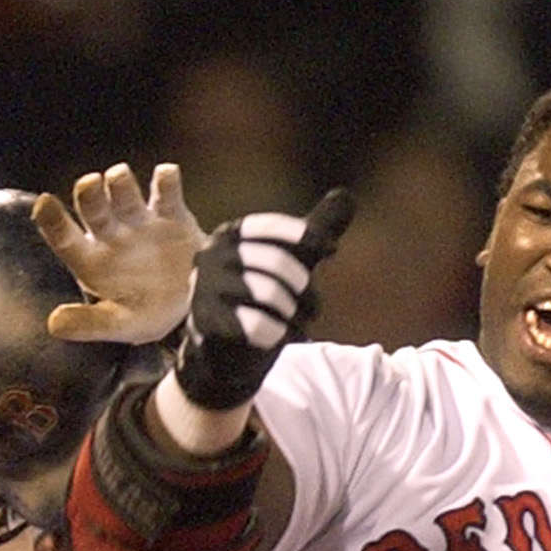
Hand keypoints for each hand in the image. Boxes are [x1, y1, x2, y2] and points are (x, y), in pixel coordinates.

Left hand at [33, 163, 205, 343]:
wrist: (194, 309)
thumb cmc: (147, 315)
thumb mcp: (119, 325)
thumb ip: (89, 324)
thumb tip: (54, 325)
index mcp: (91, 260)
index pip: (63, 237)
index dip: (52, 220)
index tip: (44, 203)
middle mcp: (111, 234)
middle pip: (93, 208)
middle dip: (89, 195)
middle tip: (89, 184)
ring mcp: (140, 221)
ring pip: (124, 194)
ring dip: (120, 183)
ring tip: (118, 177)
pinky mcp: (172, 215)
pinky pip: (166, 193)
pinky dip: (166, 180)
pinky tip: (165, 175)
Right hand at [174, 188, 356, 410]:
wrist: (226, 354)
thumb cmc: (262, 301)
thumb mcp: (291, 262)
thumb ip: (315, 231)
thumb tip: (347, 196)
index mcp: (230, 234)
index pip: (271, 226)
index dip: (305, 236)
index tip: (331, 250)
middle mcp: (211, 254)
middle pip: (275, 261)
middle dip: (304, 287)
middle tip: (314, 308)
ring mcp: (204, 287)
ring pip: (269, 293)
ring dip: (295, 313)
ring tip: (300, 326)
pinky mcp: (205, 321)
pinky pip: (255, 323)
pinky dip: (278, 333)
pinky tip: (282, 338)